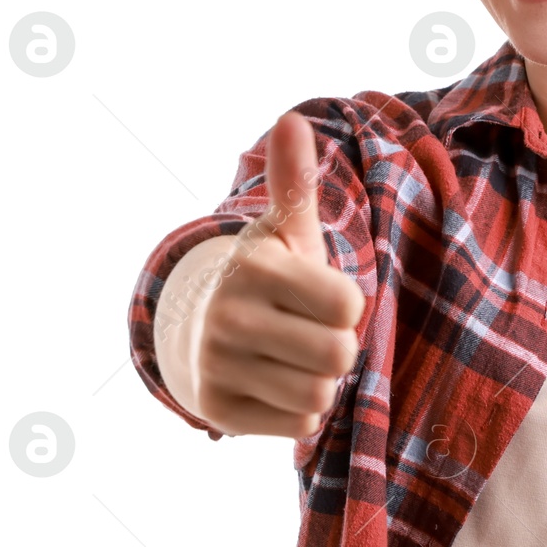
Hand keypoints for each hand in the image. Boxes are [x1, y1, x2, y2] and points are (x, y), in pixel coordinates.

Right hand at [189, 110, 365, 436]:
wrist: (196, 330)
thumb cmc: (266, 279)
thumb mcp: (284, 233)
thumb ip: (294, 184)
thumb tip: (290, 121)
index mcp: (255, 269)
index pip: (349, 306)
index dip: (346, 305)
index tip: (320, 297)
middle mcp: (229, 318)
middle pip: (340, 355)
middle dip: (337, 348)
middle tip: (309, 333)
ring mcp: (219, 367)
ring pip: (321, 394)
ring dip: (319, 381)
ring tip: (291, 359)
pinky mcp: (218, 412)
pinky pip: (301, 425)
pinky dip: (299, 411)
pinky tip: (274, 385)